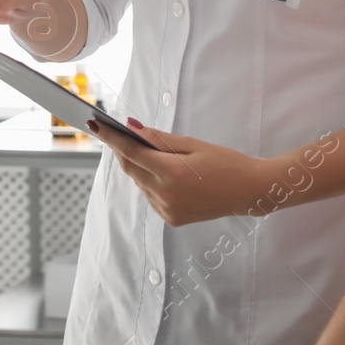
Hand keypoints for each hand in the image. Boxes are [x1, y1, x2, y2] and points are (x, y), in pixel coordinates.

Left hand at [88, 119, 272, 226]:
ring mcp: (167, 210)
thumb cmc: (226, 162)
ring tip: (161, 156)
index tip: (94, 124)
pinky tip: (170, 174)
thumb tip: (132, 128)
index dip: (110, 137)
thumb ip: (159, 139)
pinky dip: (152, 182)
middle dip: (124, 150)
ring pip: (140, 182)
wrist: (249, 192)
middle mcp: (165, 195)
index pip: (130, 152)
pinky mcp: (171, 219)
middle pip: (131, 168)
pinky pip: (151, 196)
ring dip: (141, 167)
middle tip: (121, 132)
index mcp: (171, 173)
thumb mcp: (194, 144)